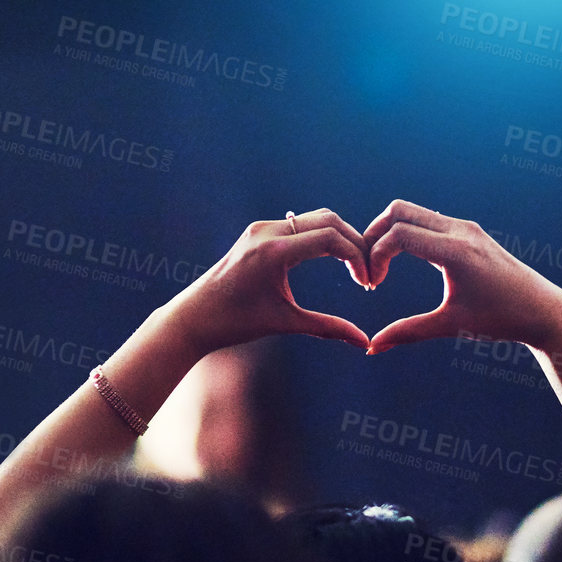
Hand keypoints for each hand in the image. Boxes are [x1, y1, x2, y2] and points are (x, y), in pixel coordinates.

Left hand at [168, 208, 371, 351]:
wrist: (193, 317)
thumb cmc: (236, 324)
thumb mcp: (286, 323)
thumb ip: (328, 328)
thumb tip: (364, 342)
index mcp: (273, 253)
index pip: (331, 238)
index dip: (358, 257)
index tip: (367, 282)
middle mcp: (266, 232)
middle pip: (328, 220)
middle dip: (354, 244)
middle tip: (367, 272)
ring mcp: (260, 228)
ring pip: (315, 218)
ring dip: (339, 238)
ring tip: (353, 267)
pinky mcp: (257, 231)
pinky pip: (298, 224)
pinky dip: (320, 236)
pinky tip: (331, 260)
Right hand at [360, 199, 561, 353]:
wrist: (543, 309)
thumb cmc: (500, 320)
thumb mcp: (451, 326)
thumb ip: (408, 332)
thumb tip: (371, 349)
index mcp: (456, 251)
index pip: (398, 234)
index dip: (375, 256)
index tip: (372, 285)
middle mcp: (461, 230)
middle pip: (399, 211)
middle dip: (374, 236)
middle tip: (367, 267)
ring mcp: (466, 227)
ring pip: (412, 211)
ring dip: (389, 232)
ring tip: (380, 266)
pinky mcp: (469, 231)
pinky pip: (427, 219)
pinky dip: (407, 233)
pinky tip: (402, 260)